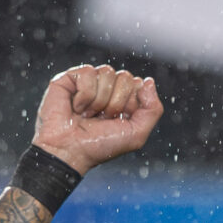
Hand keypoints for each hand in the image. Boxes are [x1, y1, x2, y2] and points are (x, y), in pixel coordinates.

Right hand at [31, 65, 162, 174]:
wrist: (69, 151)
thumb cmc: (99, 146)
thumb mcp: (136, 134)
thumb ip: (153, 109)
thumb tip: (148, 80)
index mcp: (123, 100)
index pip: (137, 84)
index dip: (130, 103)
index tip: (117, 121)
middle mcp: (106, 89)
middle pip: (125, 76)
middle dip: (116, 102)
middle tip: (102, 119)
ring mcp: (88, 82)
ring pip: (107, 71)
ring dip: (99, 100)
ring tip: (88, 115)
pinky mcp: (69, 78)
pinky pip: (88, 72)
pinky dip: (84, 94)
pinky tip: (76, 108)